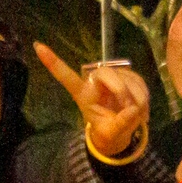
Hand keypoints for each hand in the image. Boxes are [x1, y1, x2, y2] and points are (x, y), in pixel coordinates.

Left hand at [35, 42, 149, 158]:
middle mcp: (96, 81)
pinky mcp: (130, 76)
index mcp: (82, 94)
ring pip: (127, 79)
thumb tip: (132, 110)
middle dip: (121, 90)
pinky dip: (144, 97)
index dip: (53, 62)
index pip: (66, 77)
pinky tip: (140, 108)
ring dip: (136, 98)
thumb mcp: (110, 136)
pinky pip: (139, 82)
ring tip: (135, 114)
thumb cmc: (109, 132)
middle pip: (105, 73)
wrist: (123, 130)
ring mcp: (114, 76)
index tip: (37, 46)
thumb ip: (119, 125)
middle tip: (130, 110)